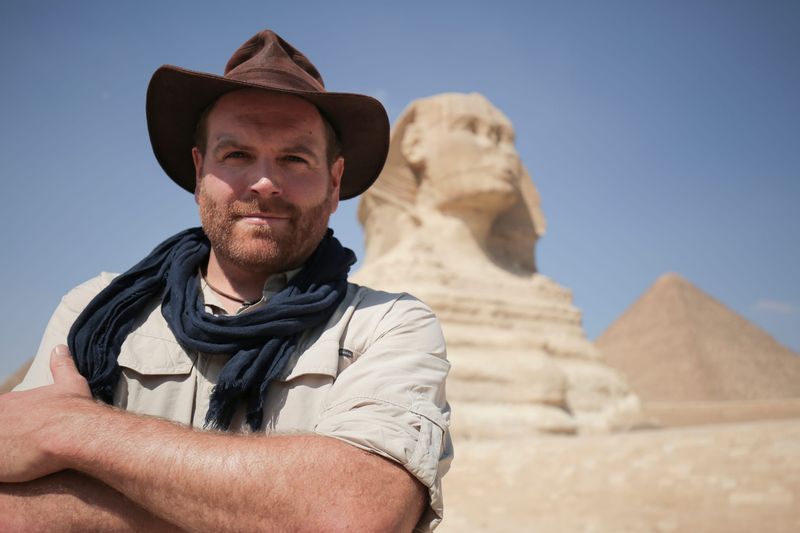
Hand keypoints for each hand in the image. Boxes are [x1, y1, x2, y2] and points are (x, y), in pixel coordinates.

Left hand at [0, 345, 93, 481]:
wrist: (75, 433)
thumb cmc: (75, 410)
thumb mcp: (70, 383)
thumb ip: (62, 365)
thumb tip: (60, 347)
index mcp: (9, 403)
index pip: (3, 417)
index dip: (13, 429)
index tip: (26, 437)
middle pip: (0, 431)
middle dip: (9, 440)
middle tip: (24, 450)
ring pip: (1, 447)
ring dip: (8, 453)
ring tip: (23, 460)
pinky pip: (0, 473)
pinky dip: (7, 469)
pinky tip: (19, 472)